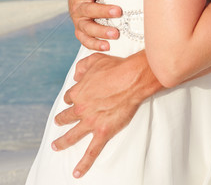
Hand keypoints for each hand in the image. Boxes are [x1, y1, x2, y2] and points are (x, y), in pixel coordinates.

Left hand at [52, 51, 162, 177]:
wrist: (131, 79)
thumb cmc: (116, 68)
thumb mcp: (95, 60)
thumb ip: (82, 67)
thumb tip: (75, 74)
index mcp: (79, 92)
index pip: (70, 97)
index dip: (71, 98)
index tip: (72, 99)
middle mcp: (81, 109)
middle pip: (67, 116)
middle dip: (61, 119)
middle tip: (58, 122)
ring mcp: (91, 122)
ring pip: (73, 135)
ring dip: (63, 141)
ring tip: (57, 146)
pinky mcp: (103, 132)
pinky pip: (91, 151)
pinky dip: (84, 163)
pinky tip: (77, 171)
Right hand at [68, 0, 121, 50]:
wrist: (81, 1)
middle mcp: (77, 7)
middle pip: (89, 11)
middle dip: (103, 12)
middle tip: (118, 12)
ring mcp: (79, 21)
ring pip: (88, 28)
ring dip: (101, 31)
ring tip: (116, 33)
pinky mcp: (81, 33)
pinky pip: (85, 41)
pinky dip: (95, 44)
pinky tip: (107, 46)